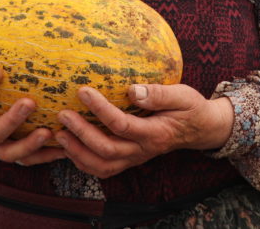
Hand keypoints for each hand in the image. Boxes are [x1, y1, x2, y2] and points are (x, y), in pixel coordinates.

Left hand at [54, 84, 233, 178]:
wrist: (200, 129)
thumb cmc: (190, 107)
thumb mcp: (182, 95)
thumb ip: (159, 94)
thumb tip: (133, 90)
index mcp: (155, 133)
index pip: (122, 125)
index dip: (100, 109)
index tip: (83, 91)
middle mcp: (143, 151)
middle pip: (107, 150)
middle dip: (81, 133)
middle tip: (63, 114)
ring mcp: (136, 158)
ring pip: (102, 166)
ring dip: (78, 153)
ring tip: (59, 135)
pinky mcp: (130, 159)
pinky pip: (104, 169)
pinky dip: (84, 161)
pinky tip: (69, 147)